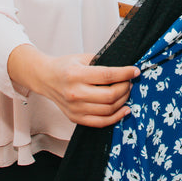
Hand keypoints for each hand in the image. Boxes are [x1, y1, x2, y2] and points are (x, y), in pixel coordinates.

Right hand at [7, 46, 139, 127]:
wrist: (45, 78)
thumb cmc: (66, 66)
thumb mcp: (83, 58)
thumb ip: (103, 63)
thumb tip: (126, 69)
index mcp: (76, 74)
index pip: (107, 76)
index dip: (125, 74)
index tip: (135, 71)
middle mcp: (75, 93)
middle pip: (110, 95)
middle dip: (125, 88)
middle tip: (130, 82)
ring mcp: (75, 108)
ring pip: (108, 110)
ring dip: (123, 101)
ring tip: (126, 92)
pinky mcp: (75, 118)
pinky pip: (100, 122)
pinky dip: (116, 117)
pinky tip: (124, 109)